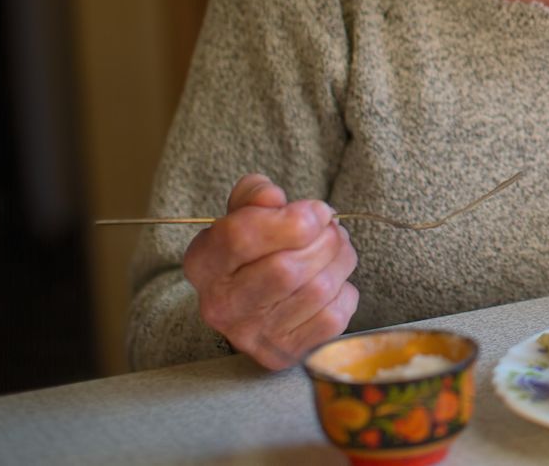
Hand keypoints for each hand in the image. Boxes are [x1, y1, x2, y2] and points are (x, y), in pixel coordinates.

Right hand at [182, 173, 358, 369]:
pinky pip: (333, 317)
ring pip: (317, 290)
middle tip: (332, 229)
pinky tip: (333, 282)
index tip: (316, 210)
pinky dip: (345, 292)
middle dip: (325, 240)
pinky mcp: (283, 353)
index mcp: (203, 262)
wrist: (253, 299)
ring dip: (341, 260)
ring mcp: (252, 335)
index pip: (242, 237)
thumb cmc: (254, 246)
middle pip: (286, 269)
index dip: (291, 219)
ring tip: (337, 249)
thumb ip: (255, 194)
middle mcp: (220, 305)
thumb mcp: (243, 211)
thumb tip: (272, 197)